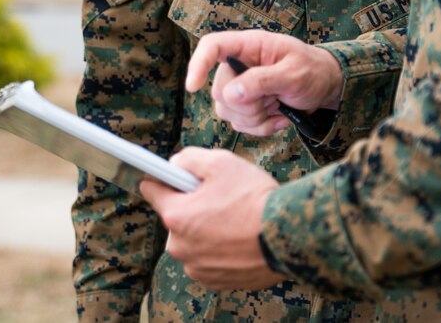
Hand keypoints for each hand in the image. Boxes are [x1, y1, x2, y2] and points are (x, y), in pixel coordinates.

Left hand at [140, 148, 284, 289]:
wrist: (288, 237)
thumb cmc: (254, 198)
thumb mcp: (220, 162)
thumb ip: (189, 159)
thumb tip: (176, 164)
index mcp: (176, 216)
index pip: (152, 190)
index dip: (165, 179)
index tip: (175, 177)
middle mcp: (180, 246)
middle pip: (176, 217)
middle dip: (192, 207)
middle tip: (219, 198)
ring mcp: (196, 267)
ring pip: (192, 240)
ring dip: (205, 231)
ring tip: (234, 221)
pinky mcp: (215, 281)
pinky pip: (207, 260)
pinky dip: (218, 250)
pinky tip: (238, 240)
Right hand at [185, 30, 343, 135]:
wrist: (324, 87)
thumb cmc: (313, 71)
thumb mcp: (294, 73)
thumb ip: (262, 80)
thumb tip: (232, 93)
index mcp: (248, 46)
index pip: (213, 46)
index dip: (198, 63)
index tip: (193, 86)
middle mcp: (239, 65)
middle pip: (219, 90)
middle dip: (248, 104)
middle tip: (275, 98)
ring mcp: (239, 87)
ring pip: (226, 111)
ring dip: (255, 117)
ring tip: (279, 105)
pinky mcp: (244, 106)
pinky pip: (239, 124)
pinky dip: (261, 127)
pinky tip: (279, 117)